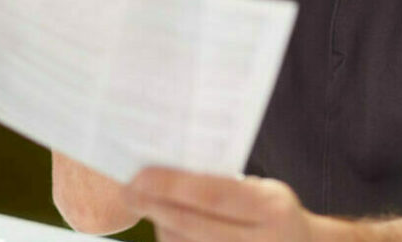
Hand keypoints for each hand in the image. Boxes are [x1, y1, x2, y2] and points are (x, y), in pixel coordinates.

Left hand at [125, 168, 315, 241]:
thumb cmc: (273, 212)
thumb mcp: (263, 190)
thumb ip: (226, 184)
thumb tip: (173, 168)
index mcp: (270, 209)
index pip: (214, 195)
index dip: (174, 185)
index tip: (142, 174)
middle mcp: (259, 241)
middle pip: (193, 225)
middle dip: (155, 206)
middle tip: (128, 190)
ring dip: (159, 224)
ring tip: (144, 203)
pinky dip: (170, 240)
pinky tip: (164, 225)